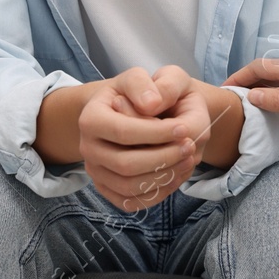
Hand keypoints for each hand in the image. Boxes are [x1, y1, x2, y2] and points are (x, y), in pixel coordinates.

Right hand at [76, 66, 199, 212]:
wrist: (127, 109)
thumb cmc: (137, 93)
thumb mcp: (142, 76)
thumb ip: (148, 84)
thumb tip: (152, 104)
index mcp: (91, 119)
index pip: (124, 132)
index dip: (157, 133)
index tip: (184, 128)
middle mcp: (87, 148)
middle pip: (125, 164)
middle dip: (164, 157)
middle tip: (191, 146)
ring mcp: (96, 171)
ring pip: (129, 187)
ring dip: (164, 177)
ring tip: (189, 159)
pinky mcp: (108, 188)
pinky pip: (131, 202)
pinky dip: (157, 193)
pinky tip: (178, 174)